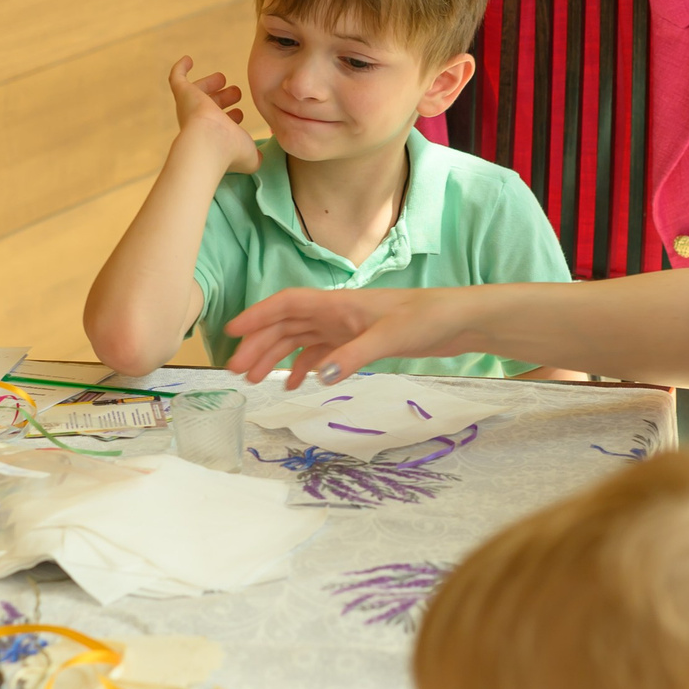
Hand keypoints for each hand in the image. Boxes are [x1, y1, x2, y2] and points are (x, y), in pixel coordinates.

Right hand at [169, 57, 259, 175]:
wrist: (209, 143)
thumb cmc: (230, 151)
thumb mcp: (250, 155)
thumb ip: (256, 155)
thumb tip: (260, 158)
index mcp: (214, 137)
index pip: (219, 125)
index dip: (230, 119)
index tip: (240, 114)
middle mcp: (199, 123)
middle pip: (208, 107)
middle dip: (222, 99)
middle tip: (236, 93)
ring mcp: (189, 107)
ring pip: (196, 93)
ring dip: (209, 85)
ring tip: (222, 78)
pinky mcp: (183, 93)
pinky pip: (177, 78)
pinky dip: (181, 68)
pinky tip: (188, 59)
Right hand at [223, 286, 473, 386]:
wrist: (458, 320)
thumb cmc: (426, 319)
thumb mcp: (389, 338)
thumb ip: (353, 357)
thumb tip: (318, 378)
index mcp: (337, 304)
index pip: (286, 305)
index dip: (256, 316)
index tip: (231, 333)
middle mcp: (336, 313)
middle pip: (286, 325)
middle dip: (259, 344)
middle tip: (236, 370)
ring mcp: (346, 328)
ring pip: (300, 340)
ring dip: (276, 356)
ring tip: (254, 379)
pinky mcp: (359, 341)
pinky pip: (321, 353)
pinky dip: (303, 367)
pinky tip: (295, 385)